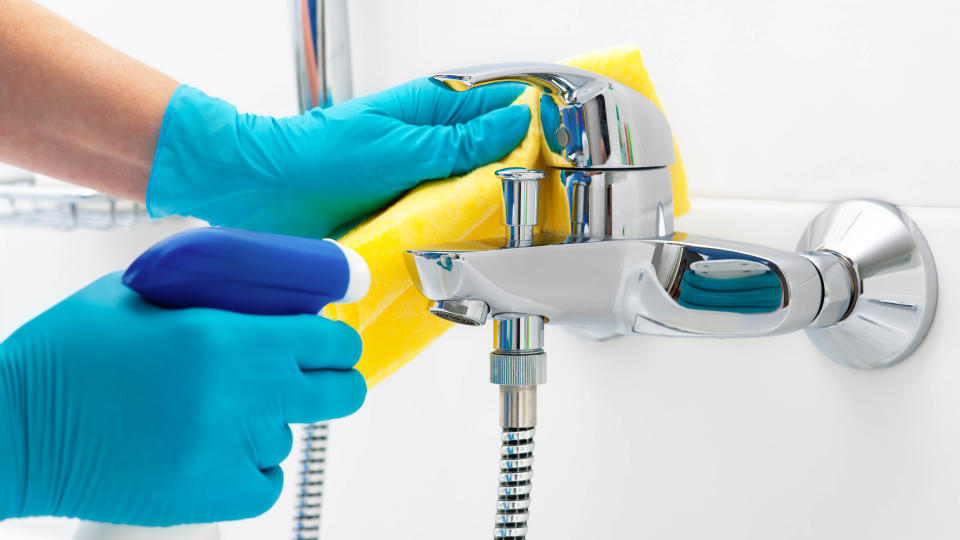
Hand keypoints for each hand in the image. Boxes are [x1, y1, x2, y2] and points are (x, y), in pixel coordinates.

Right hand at [0, 272, 364, 524]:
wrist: (15, 431)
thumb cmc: (72, 353)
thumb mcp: (141, 294)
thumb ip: (212, 292)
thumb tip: (268, 294)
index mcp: (228, 338)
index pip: (332, 342)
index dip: (336, 342)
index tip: (326, 344)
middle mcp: (242, 397)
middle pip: (343, 394)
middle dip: (332, 382)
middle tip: (299, 380)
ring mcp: (231, 452)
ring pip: (292, 436)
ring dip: (267, 424)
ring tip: (210, 414)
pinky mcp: (215, 497)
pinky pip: (268, 482)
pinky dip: (250, 468)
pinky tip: (210, 449)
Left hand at [147, 79, 529, 237]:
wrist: (262, 195)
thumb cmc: (318, 158)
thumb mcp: (401, 148)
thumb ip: (462, 141)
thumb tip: (518, 122)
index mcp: (432, 110)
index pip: (503, 108)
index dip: (538, 126)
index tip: (569, 148)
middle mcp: (430, 146)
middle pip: (496, 156)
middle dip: (522, 176)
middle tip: (548, 202)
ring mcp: (419, 183)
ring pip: (475, 194)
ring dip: (493, 211)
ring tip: (517, 230)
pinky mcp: (406, 217)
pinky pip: (446, 224)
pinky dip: (462, 235)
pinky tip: (476, 250)